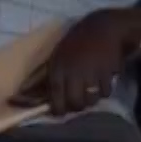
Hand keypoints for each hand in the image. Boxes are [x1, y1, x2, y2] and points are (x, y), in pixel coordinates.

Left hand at [17, 8, 140, 116]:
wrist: (100, 28)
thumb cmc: (74, 43)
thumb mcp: (56, 57)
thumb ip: (49, 75)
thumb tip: (34, 94)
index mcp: (57, 68)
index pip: (54, 95)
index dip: (55, 109)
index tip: (56, 113)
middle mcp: (73, 73)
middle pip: (74, 103)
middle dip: (74, 108)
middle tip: (75, 104)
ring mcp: (91, 73)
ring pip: (90, 101)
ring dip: (90, 100)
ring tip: (88, 92)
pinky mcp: (107, 74)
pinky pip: (105, 92)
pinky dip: (103, 91)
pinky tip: (101, 82)